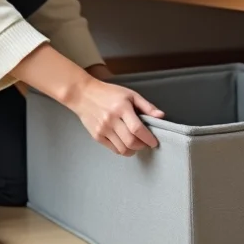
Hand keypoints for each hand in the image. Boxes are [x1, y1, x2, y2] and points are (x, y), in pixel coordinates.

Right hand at [10, 46, 164, 155]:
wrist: (83, 94)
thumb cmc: (108, 93)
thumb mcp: (130, 94)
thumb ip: (146, 106)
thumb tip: (161, 116)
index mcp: (122, 108)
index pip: (138, 129)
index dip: (148, 138)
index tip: (154, 142)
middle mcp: (111, 120)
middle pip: (131, 141)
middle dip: (142, 146)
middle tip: (146, 143)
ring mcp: (103, 129)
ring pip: (122, 148)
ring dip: (133, 150)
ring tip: (136, 144)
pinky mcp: (96, 136)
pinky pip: (113, 149)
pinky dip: (122, 150)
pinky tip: (125, 144)